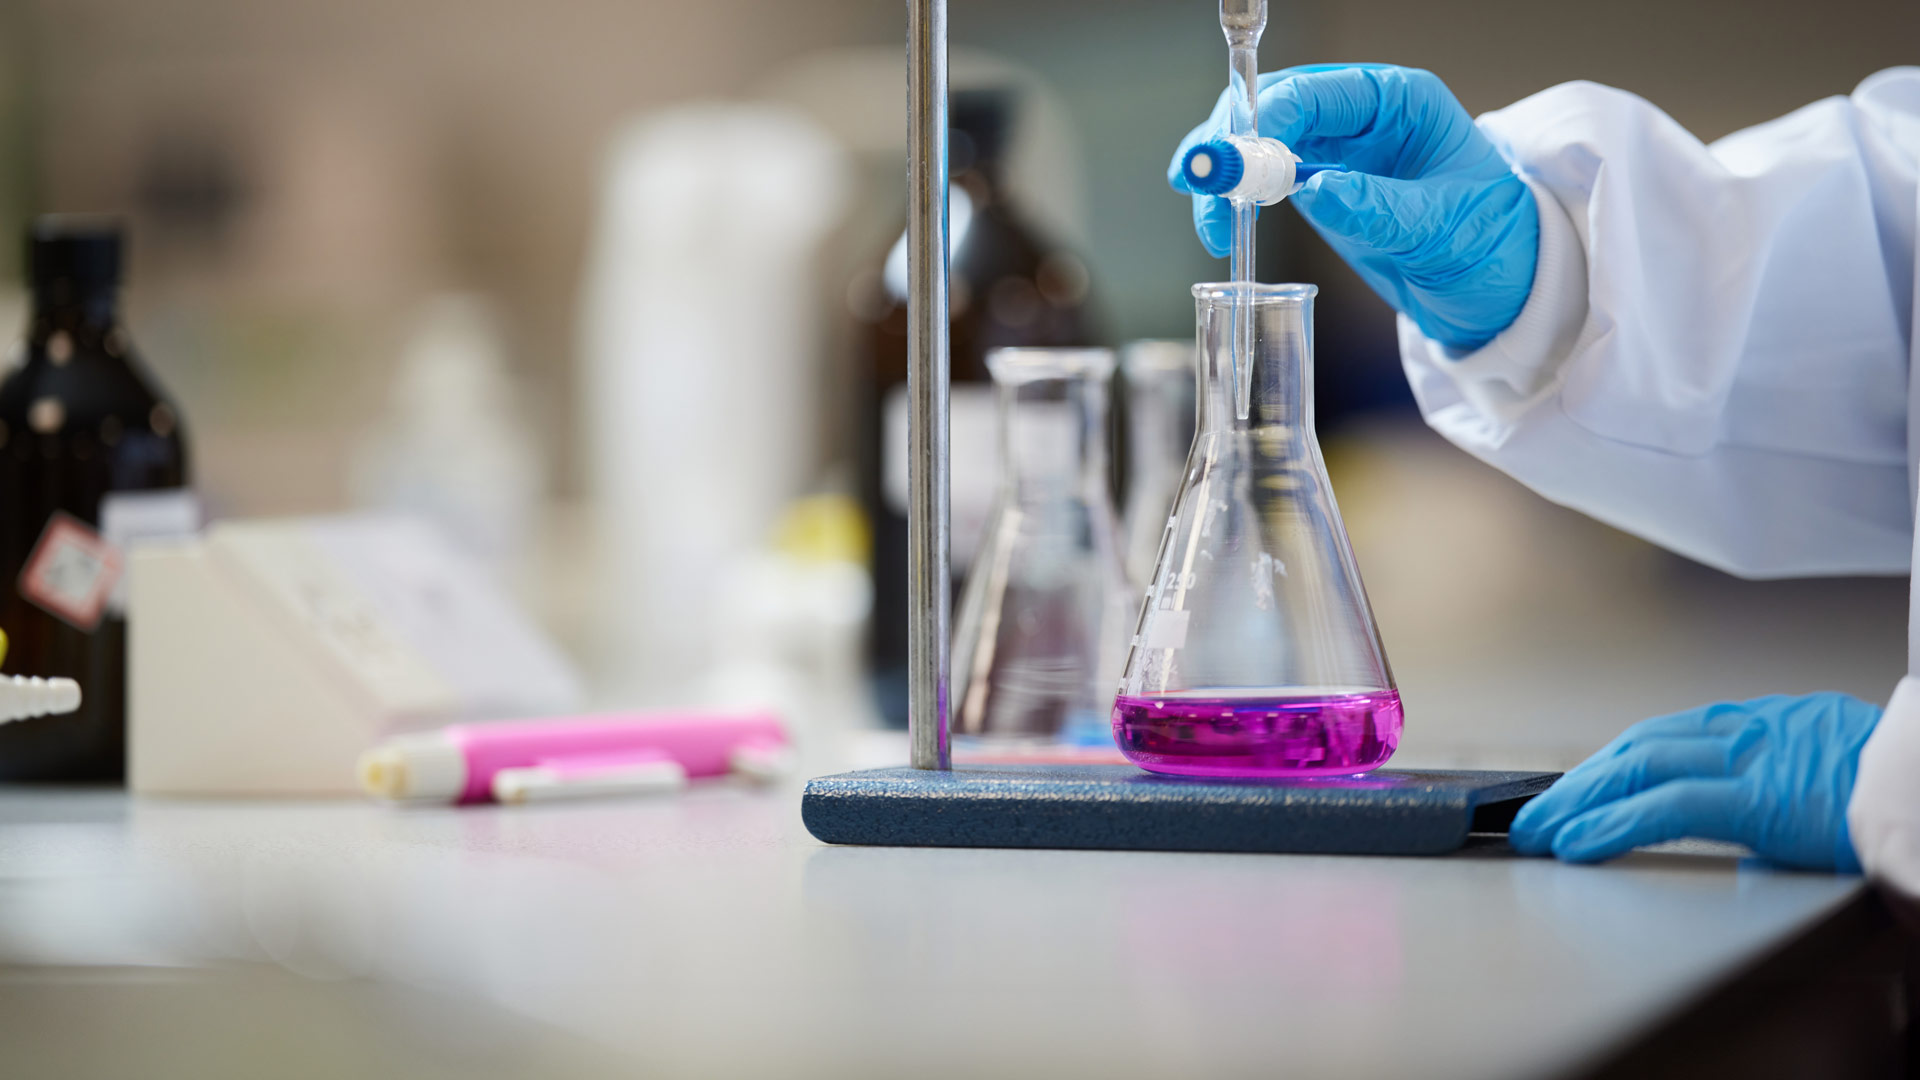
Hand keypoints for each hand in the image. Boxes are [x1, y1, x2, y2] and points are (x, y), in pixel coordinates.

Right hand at [1169, 64, 1538, 351]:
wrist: (1501, 292)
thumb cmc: (1493, 246)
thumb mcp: (1442, 228)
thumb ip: (1377, 208)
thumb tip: (1313, 192)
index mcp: (1399, 103)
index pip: (1315, 93)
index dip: (1265, 119)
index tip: (1232, 159)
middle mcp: (1361, 118)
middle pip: (1273, 109)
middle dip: (1230, 145)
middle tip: (1198, 185)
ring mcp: (1337, 154)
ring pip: (1257, 146)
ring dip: (1224, 179)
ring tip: (1213, 224)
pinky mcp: (1320, 190)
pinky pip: (1263, 182)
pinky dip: (1235, 202)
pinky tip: (1223, 225)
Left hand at [1509, 693, 1882, 870]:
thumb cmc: (1900, 784)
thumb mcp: (1829, 766)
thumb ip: (1778, 781)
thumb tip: (1748, 820)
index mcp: (1765, 722)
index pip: (1667, 735)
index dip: (1613, 762)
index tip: (1578, 786)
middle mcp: (1750, 730)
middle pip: (1640, 747)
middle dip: (1581, 781)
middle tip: (1536, 813)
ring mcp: (1755, 759)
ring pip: (1639, 768)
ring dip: (1580, 800)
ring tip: (1540, 830)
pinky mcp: (1763, 800)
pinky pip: (1667, 809)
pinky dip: (1613, 823)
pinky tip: (1578, 843)